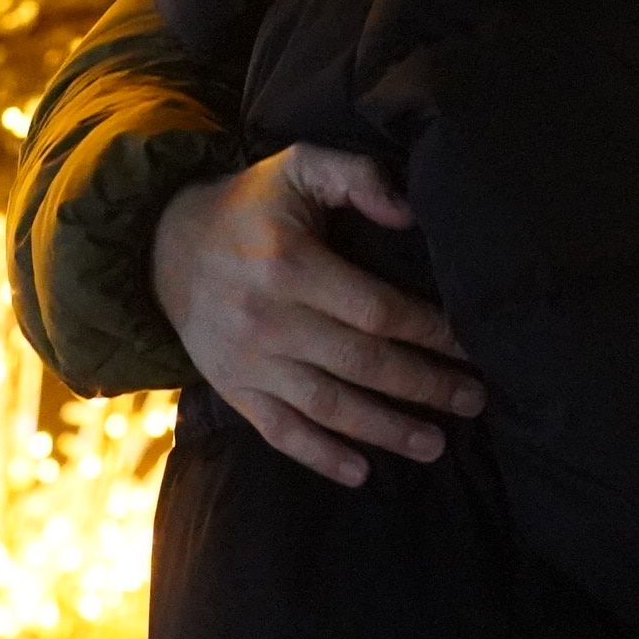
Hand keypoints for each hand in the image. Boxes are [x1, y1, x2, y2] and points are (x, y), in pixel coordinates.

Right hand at [152, 143, 484, 486]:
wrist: (164, 244)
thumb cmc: (250, 204)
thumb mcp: (299, 166)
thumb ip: (357, 177)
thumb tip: (408, 212)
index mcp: (290, 264)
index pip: (375, 309)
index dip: (428, 331)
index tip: (470, 344)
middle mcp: (268, 319)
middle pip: (362, 363)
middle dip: (424, 385)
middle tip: (474, 399)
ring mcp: (248, 360)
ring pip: (328, 405)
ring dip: (386, 430)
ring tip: (436, 444)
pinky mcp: (232, 387)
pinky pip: (280, 431)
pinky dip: (320, 456)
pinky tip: (362, 473)